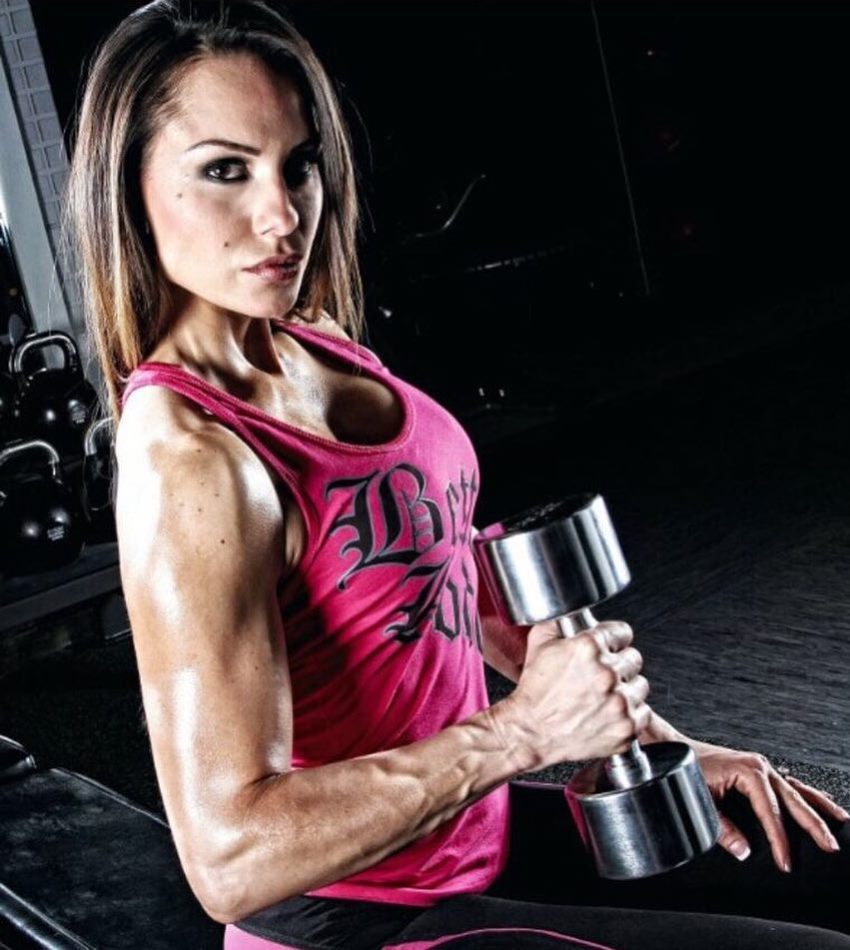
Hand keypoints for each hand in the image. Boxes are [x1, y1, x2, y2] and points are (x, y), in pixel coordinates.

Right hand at [505, 620, 650, 768]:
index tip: (610, 647)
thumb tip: (571, 610)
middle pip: (634, 659)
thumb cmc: (534, 693)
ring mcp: (619, 702)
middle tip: (600, 677)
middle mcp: (607, 673)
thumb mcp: (538, 644)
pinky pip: (643, 713)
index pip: (623, 632)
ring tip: (603, 697)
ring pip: (640, 686)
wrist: (530, 732)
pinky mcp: (626, 728)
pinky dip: (629, 715)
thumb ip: (559, 621)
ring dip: (626, 690)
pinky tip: (608, 714)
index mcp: (588, 647)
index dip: (613, 639)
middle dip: (619, 665)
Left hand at [693, 740, 849, 870]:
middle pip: (794, 800)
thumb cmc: (686, 769)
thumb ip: (722, 828)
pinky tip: (819, 802)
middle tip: (831, 846)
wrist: (675, 749)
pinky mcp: (758, 770)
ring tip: (841, 820)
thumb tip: (744, 851)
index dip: (779, 840)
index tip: (786, 862)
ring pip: (798, 789)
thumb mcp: (701, 801)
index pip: (771, 812)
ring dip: (819, 806)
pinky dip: (806, 795)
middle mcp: (760, 766)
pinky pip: (788, 784)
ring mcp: (761, 766)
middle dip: (814, 825)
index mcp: (748, 771)